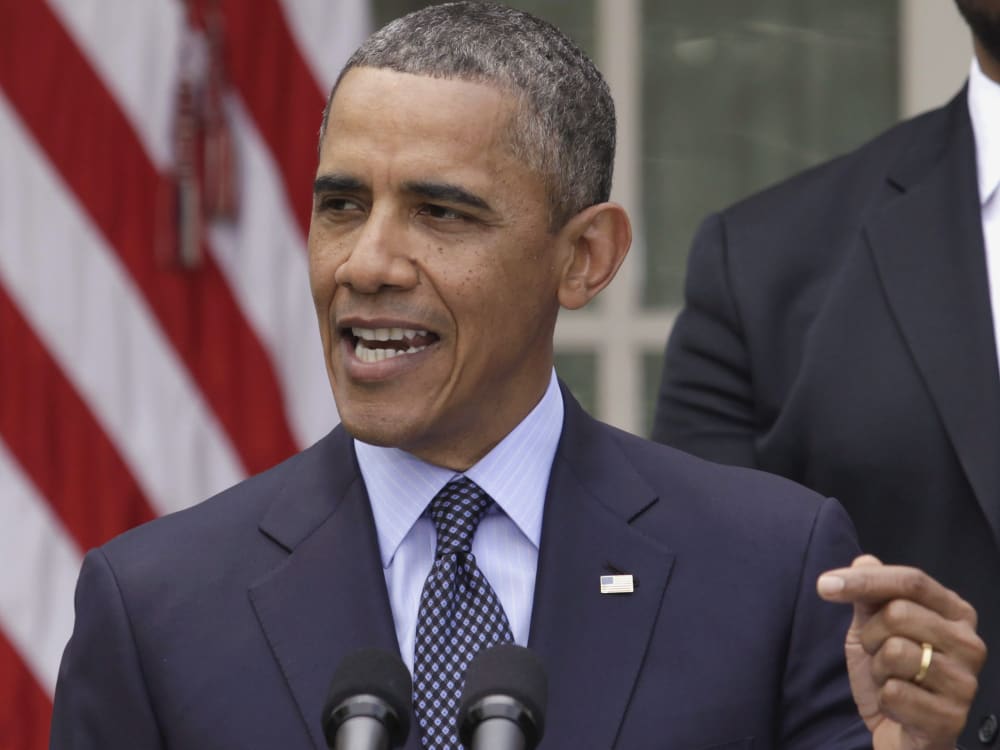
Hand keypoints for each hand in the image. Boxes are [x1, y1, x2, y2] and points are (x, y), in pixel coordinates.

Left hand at [817, 555, 985, 749]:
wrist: (902, 735)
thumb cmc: (891, 675)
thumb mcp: (872, 629)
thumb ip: (870, 595)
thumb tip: (864, 560)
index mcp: (954, 612)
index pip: (910, 580)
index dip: (865, 580)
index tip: (825, 584)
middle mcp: (969, 642)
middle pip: (899, 612)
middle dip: (871, 634)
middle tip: (878, 653)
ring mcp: (965, 681)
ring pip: (895, 651)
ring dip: (877, 668)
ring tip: (891, 679)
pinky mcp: (953, 716)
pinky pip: (895, 692)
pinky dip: (884, 698)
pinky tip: (898, 706)